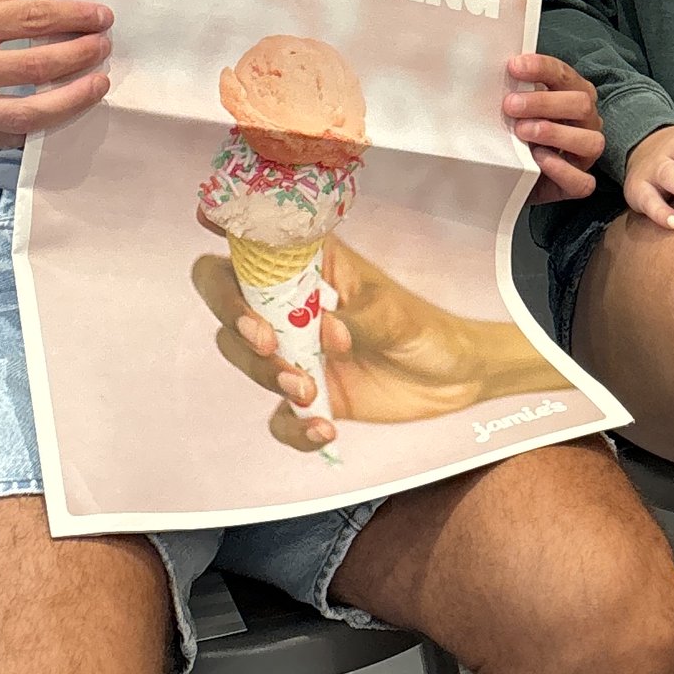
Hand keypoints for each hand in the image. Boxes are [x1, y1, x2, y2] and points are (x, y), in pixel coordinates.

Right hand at [0, 0, 112, 151]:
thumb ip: (15, 14)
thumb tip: (71, 24)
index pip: (29, 20)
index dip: (72, 18)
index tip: (101, 17)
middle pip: (34, 67)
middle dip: (79, 56)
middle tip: (103, 48)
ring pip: (26, 114)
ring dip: (72, 99)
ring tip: (96, 84)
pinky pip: (9, 138)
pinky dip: (42, 126)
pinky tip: (64, 112)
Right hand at [193, 236, 565, 444]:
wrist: (455, 379)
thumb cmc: (426, 329)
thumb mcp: (398, 317)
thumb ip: (359, 318)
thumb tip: (324, 327)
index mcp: (311, 268)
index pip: (251, 249)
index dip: (227, 243)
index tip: (217, 250)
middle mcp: (292, 307)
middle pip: (228, 303)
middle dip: (235, 322)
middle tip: (268, 343)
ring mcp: (294, 352)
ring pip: (243, 358)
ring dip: (264, 375)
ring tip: (308, 389)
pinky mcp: (306, 397)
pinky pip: (277, 417)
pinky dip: (293, 428)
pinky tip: (324, 430)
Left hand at [502, 51, 604, 204]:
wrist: (515, 173)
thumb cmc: (518, 132)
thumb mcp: (517, 108)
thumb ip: (514, 91)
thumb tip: (488, 74)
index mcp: (574, 94)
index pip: (565, 75)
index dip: (542, 68)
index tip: (514, 67)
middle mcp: (586, 122)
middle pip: (582, 104)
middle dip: (544, 102)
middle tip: (511, 106)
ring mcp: (586, 154)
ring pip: (590, 141)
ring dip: (555, 133)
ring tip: (522, 132)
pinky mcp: (578, 184)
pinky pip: (583, 181)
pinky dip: (562, 169)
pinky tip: (539, 159)